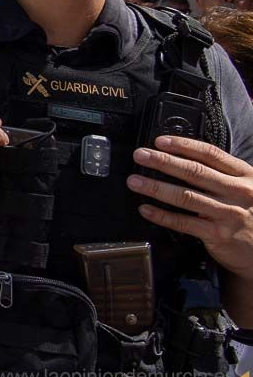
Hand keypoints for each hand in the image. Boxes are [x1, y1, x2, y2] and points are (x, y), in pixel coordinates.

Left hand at [128, 135, 252, 279]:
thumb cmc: (251, 213)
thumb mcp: (247, 188)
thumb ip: (223, 174)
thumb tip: (183, 158)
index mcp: (244, 176)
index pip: (210, 154)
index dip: (183, 145)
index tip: (160, 141)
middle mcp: (237, 192)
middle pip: (194, 172)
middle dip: (163, 162)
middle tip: (140, 155)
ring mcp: (228, 214)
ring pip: (185, 196)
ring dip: (156, 187)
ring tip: (135, 181)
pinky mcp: (218, 235)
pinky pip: (183, 222)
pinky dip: (162, 216)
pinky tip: (146, 209)